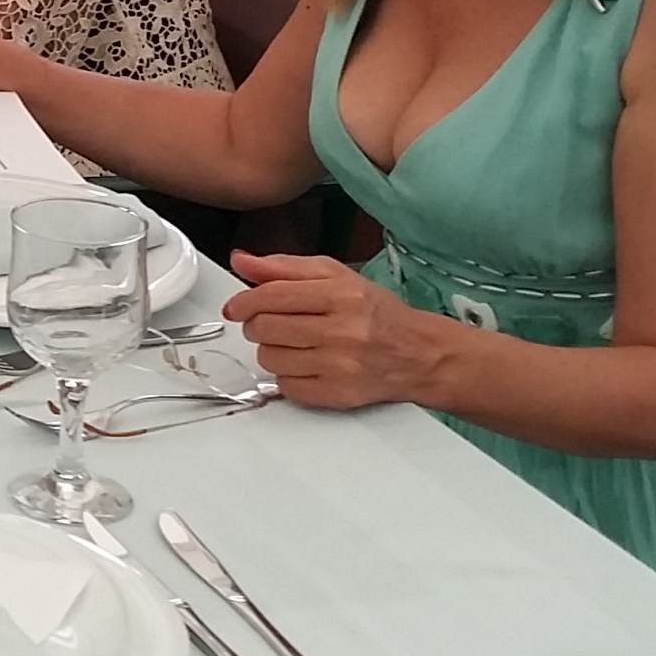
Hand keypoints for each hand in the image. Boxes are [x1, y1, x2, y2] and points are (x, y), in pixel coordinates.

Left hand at [221, 251, 453, 410]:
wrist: (420, 354)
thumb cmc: (376, 313)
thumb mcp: (335, 276)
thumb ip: (284, 267)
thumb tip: (241, 261)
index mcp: (340, 295)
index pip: (272, 296)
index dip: (244, 301)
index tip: (235, 307)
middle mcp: (342, 331)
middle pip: (265, 328)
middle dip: (257, 325)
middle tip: (269, 323)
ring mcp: (340, 366)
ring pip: (270, 359)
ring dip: (271, 350)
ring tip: (293, 344)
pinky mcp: (338, 394)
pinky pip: (285, 386)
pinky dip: (286, 375)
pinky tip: (305, 364)